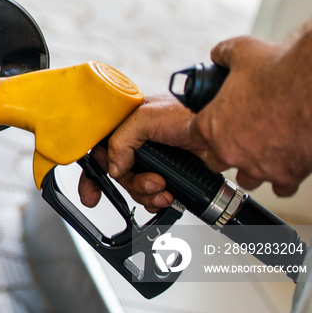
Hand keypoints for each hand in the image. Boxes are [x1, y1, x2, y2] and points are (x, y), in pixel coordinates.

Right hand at [78, 92, 203, 211]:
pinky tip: (167, 196)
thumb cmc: (188, 112)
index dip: (93, 174)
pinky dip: (158, 200)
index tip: (92, 194)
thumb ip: (121, 140)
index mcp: (126, 126)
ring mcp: (153, 160)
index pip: (100, 151)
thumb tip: (112, 168)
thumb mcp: (145, 118)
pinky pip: (152, 195)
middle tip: (150, 182)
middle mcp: (137, 144)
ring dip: (147, 193)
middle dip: (132, 184)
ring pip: (135, 188)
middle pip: (118, 175)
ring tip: (164, 188)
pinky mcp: (168, 173)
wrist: (220, 131)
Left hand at [190, 35, 311, 195]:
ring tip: (262, 152)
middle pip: (215, 161)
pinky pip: (280, 187)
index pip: (194, 135)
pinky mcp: (286, 175)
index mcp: (211, 125)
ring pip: (247, 178)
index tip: (214, 125)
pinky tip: (285, 165)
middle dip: (224, 151)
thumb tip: (218, 55)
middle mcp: (229, 150)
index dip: (204, 129)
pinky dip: (283, 178)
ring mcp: (258, 166)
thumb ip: (222, 55)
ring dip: (252, 167)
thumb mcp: (240, 52)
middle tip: (239, 138)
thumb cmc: (280, 68)